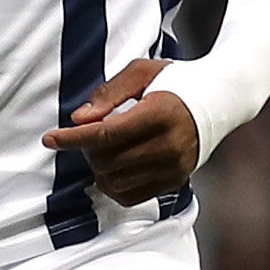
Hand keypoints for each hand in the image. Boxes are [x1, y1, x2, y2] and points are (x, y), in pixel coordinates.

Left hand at [43, 59, 201, 204]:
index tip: (50, 139)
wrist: (219, 102)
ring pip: (116, 182)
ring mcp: (174, 168)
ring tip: (106, 149)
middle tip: (90, 134)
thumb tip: (79, 119)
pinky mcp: (175, 183)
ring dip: (99, 168)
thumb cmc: (176, 82)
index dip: (73, 138)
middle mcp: (170, 145)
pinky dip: (113, 185)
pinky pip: (130, 197)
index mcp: (161, 114)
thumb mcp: (143, 72)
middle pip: (108, 160)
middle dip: (88, 149)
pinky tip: (114, 168)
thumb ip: (109, 93)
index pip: (107, 134)